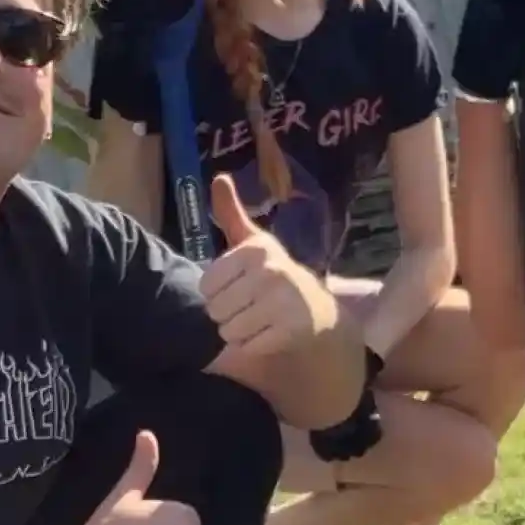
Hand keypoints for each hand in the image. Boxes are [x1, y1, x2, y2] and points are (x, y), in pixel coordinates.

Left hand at [199, 175, 336, 359]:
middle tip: (248, 308)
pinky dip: (254, 347)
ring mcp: (283, 302)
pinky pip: (249, 347)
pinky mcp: (292, 329)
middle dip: (225, 316)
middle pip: (216, 310)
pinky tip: (269, 335)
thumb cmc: (274, 276)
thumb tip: (219, 177)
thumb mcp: (253, 243)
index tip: (236, 288)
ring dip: (238, 333)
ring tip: (257, 321)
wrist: (318, 313)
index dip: (216, 294)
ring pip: (230, 331)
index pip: (206, 286)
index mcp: (255, 251)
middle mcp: (271, 272)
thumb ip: (231, 214)